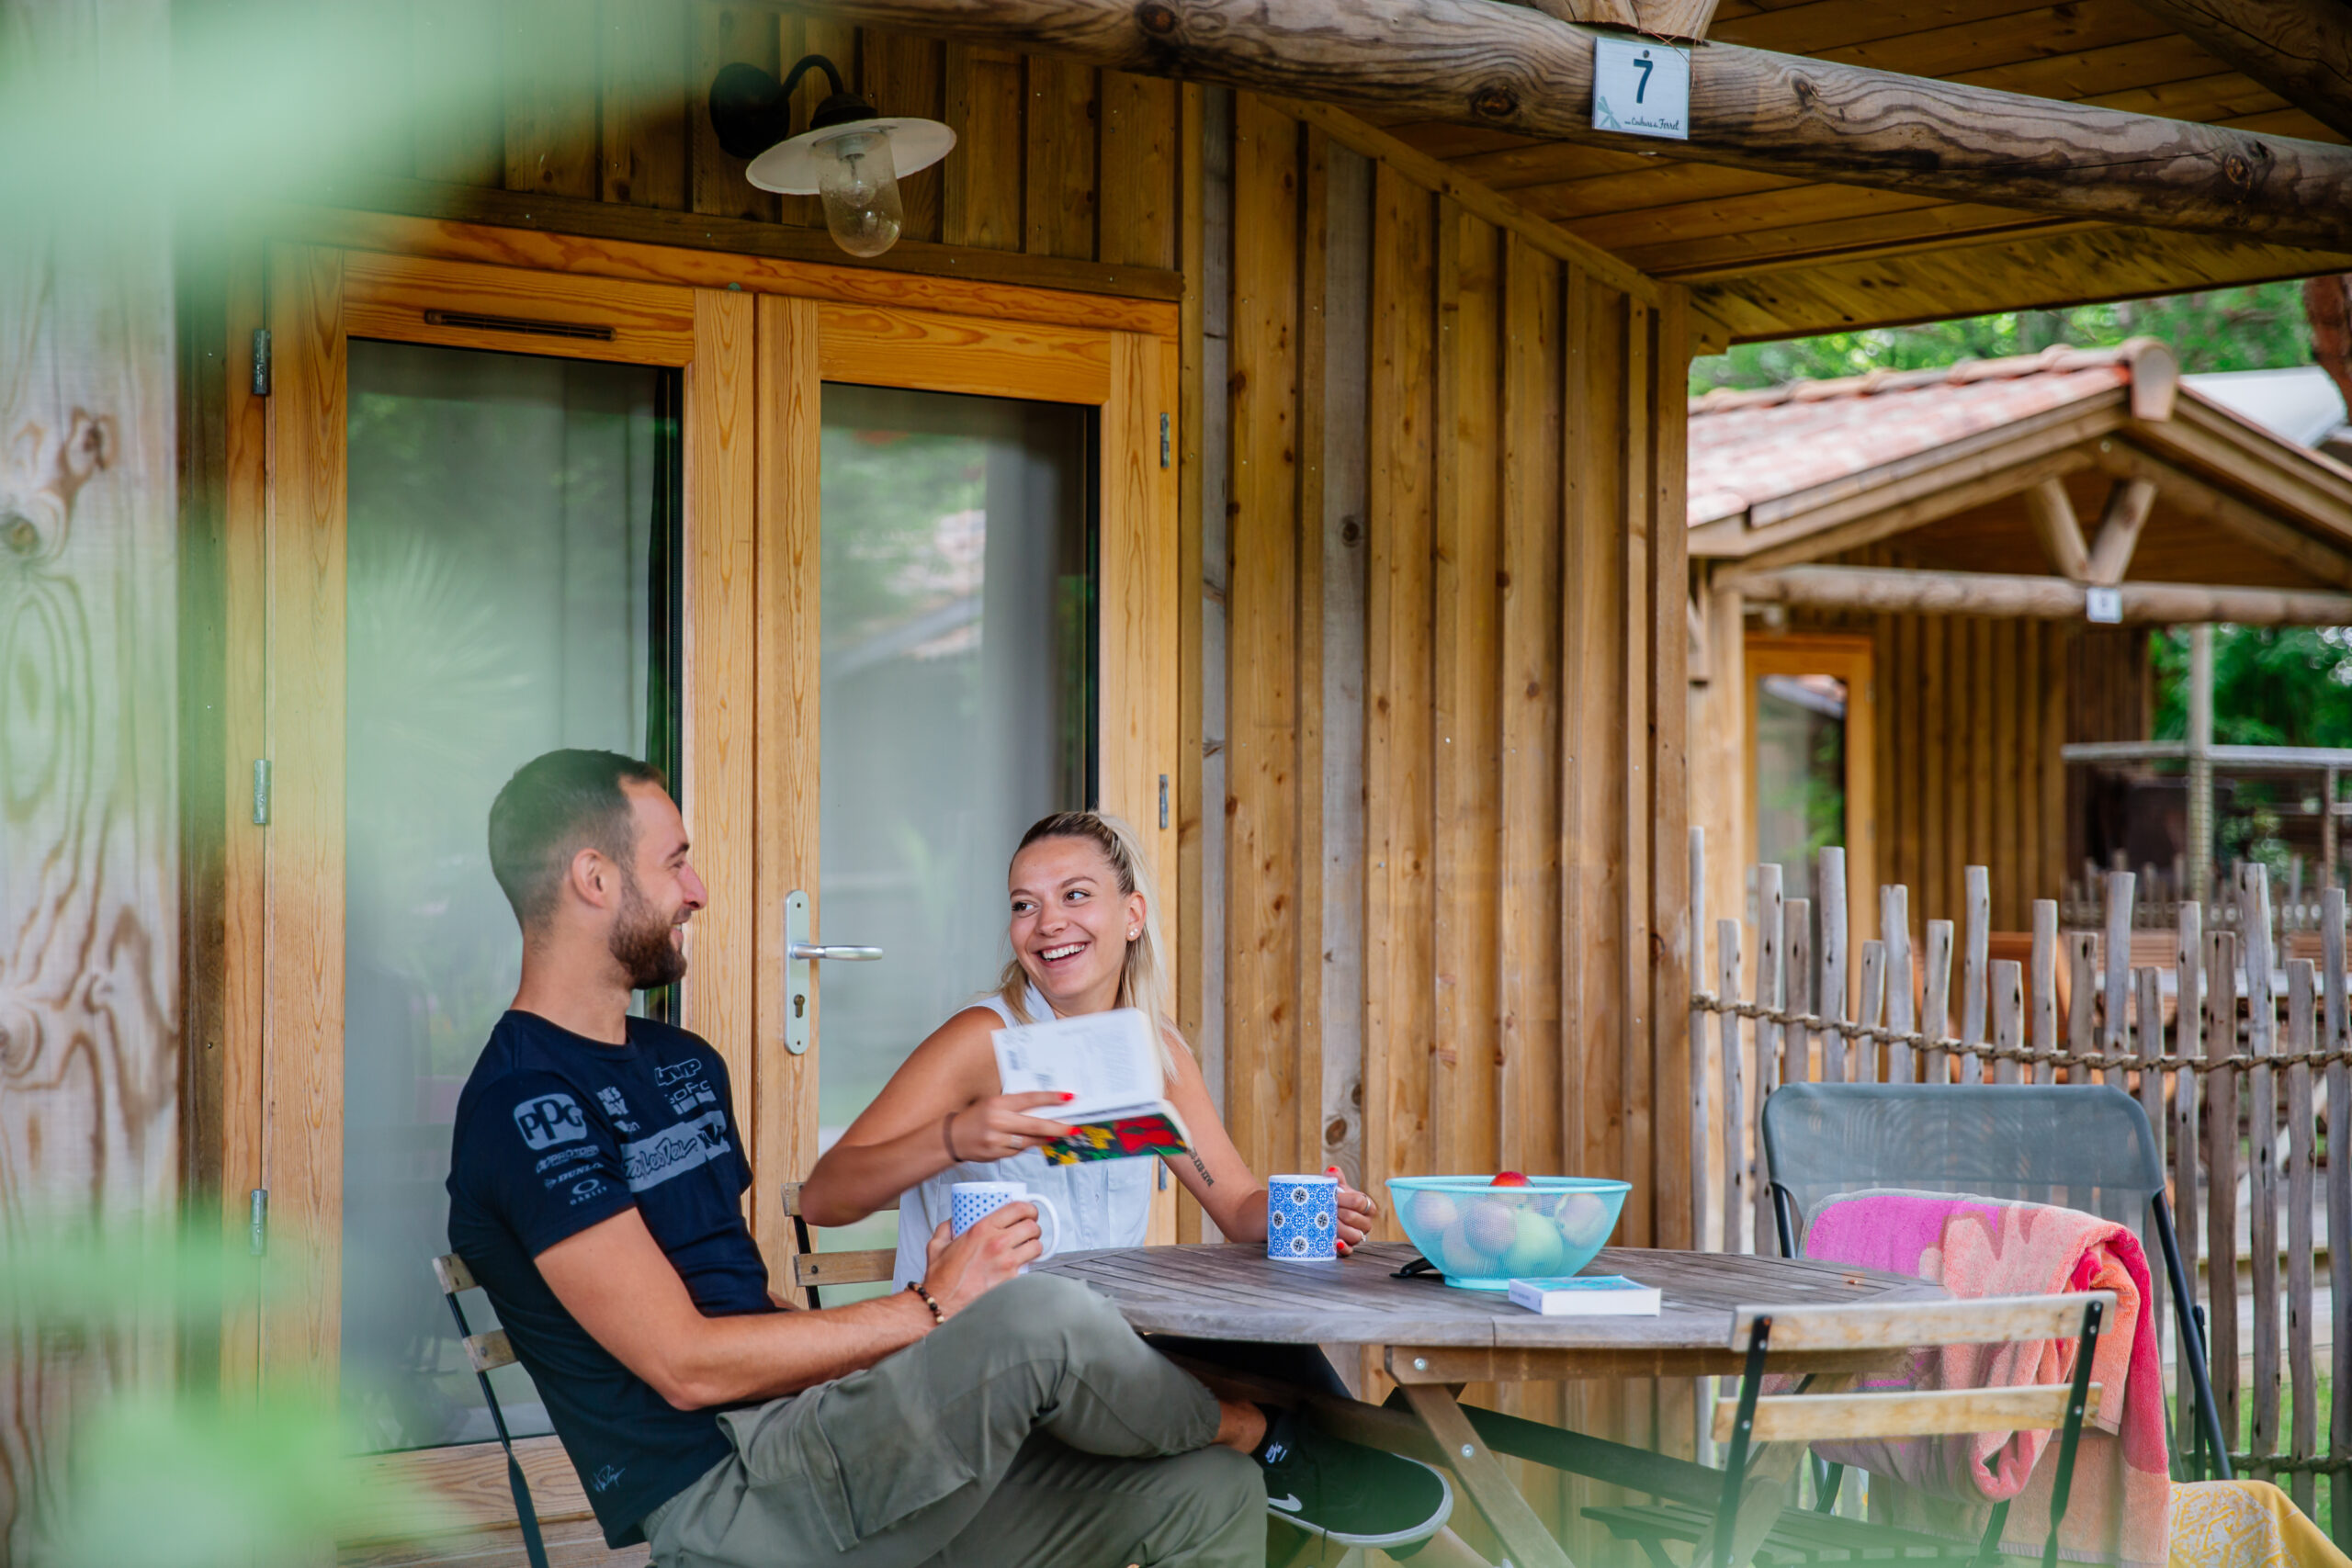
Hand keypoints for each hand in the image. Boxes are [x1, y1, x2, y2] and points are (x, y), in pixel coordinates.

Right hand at [918, 1207, 1041, 1316]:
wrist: (943, 1304)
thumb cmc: (941, 1278)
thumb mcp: (937, 1244)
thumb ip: (947, 1228)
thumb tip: (954, 1221)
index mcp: (982, 1229)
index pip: (1018, 1209)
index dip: (1028, 1208)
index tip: (1029, 1212)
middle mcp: (997, 1243)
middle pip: (1032, 1226)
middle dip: (1033, 1227)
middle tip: (1028, 1231)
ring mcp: (1006, 1263)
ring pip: (1036, 1247)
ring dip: (1034, 1246)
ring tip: (1027, 1249)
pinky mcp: (1011, 1281)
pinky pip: (1029, 1268)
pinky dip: (1027, 1267)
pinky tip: (1020, 1267)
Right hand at [946, 1092, 1076, 1164]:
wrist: (951, 1138)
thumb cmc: (974, 1117)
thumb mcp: (991, 1103)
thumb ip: (1013, 1105)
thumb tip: (1041, 1107)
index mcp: (997, 1104)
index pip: (1029, 1099)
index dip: (1050, 1099)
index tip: (1067, 1098)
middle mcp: (997, 1121)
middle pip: (1033, 1125)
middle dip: (1057, 1127)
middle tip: (1073, 1127)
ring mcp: (996, 1140)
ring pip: (1029, 1141)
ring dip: (1046, 1138)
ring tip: (1059, 1134)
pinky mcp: (996, 1154)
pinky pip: (1019, 1151)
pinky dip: (1029, 1146)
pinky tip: (1035, 1142)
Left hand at [1331, 1166, 1377, 1253]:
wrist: (1325, 1213)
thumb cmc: (1335, 1199)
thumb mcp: (1337, 1188)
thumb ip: (1336, 1178)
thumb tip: (1332, 1171)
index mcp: (1366, 1205)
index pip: (1360, 1202)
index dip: (1346, 1199)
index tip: (1334, 1196)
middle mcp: (1365, 1222)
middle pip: (1356, 1219)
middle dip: (1340, 1214)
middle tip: (1327, 1210)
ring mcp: (1357, 1235)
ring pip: (1355, 1236)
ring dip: (1340, 1230)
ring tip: (1328, 1224)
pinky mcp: (1348, 1247)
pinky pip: (1349, 1251)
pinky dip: (1343, 1247)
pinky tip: (1335, 1242)